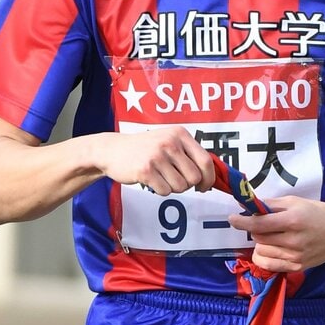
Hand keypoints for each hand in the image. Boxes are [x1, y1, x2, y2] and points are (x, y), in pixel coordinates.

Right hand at [98, 125, 213, 196]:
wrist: (112, 150)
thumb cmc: (144, 148)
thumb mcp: (168, 140)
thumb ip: (189, 153)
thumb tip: (211, 176)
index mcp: (180, 134)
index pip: (206, 161)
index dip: (209, 178)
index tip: (205, 186)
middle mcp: (170, 142)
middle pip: (195, 177)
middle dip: (187, 185)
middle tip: (174, 179)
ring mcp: (157, 156)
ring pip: (180, 186)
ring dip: (172, 187)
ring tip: (160, 177)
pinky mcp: (146, 170)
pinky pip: (165, 191)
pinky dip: (160, 190)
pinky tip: (151, 180)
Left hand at [230, 197, 324, 273]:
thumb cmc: (318, 212)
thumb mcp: (295, 202)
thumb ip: (271, 205)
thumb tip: (248, 207)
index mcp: (293, 221)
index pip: (258, 224)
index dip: (241, 221)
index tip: (232, 218)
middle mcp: (293, 240)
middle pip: (258, 238)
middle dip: (256, 230)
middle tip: (264, 225)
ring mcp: (296, 256)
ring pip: (262, 252)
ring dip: (261, 244)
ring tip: (272, 237)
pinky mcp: (298, 267)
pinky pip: (270, 265)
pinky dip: (266, 257)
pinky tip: (272, 249)